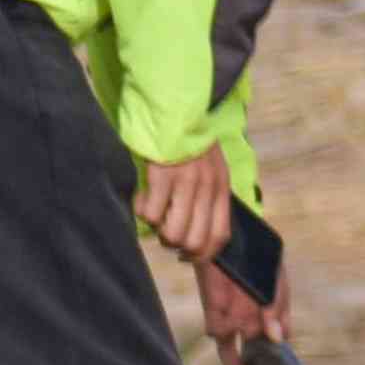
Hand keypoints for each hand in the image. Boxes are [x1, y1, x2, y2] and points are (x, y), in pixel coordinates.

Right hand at [134, 143, 235, 261]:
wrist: (178, 110)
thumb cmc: (191, 142)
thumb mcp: (213, 169)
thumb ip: (209, 196)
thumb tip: (197, 227)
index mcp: (221, 189)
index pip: (219, 237)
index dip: (202, 254)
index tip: (187, 255)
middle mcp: (207, 190)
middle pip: (194, 243)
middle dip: (177, 246)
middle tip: (166, 231)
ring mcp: (185, 185)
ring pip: (172, 235)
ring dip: (159, 230)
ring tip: (155, 212)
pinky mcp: (162, 178)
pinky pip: (149, 213)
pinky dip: (142, 211)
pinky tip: (143, 195)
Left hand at [194, 252, 294, 364]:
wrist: (230, 239)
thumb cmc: (260, 258)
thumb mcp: (276, 279)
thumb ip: (277, 306)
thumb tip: (278, 338)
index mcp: (272, 315)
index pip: (278, 344)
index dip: (278, 360)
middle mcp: (253, 320)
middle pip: (254, 352)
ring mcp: (232, 317)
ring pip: (231, 349)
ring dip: (234, 359)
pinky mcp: (212, 311)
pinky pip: (215, 328)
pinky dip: (219, 330)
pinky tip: (225, 328)